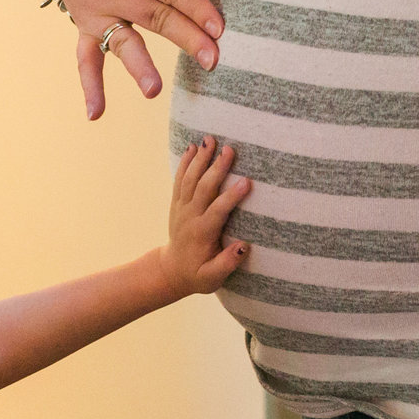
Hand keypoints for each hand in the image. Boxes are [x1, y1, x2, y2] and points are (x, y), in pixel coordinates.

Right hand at [47, 0, 227, 119]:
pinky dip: (90, 85)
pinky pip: (84, 58)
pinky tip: (96, 113)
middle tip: (213, 59)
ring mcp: (93, 13)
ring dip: (138, 66)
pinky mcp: (83, 27)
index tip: (219, 27)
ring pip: (122, 41)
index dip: (195, 6)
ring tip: (154, 90)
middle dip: (186, 38)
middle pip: (154, 17)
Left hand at [162, 136, 251, 295]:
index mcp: (202, 233)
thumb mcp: (212, 278)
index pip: (217, 211)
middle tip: (230, 149)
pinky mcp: (178, 203)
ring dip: (200, 159)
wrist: (172, 271)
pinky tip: (193, 147)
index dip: (231, 196)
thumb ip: (227, 263)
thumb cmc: (197, 274)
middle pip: (203, 188)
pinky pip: (180, 179)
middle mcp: (190, 217)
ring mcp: (182, 208)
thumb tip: (244, 246)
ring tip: (210, 139)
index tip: (247, 182)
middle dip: (216, 168)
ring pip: (190, 179)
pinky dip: (185, 162)